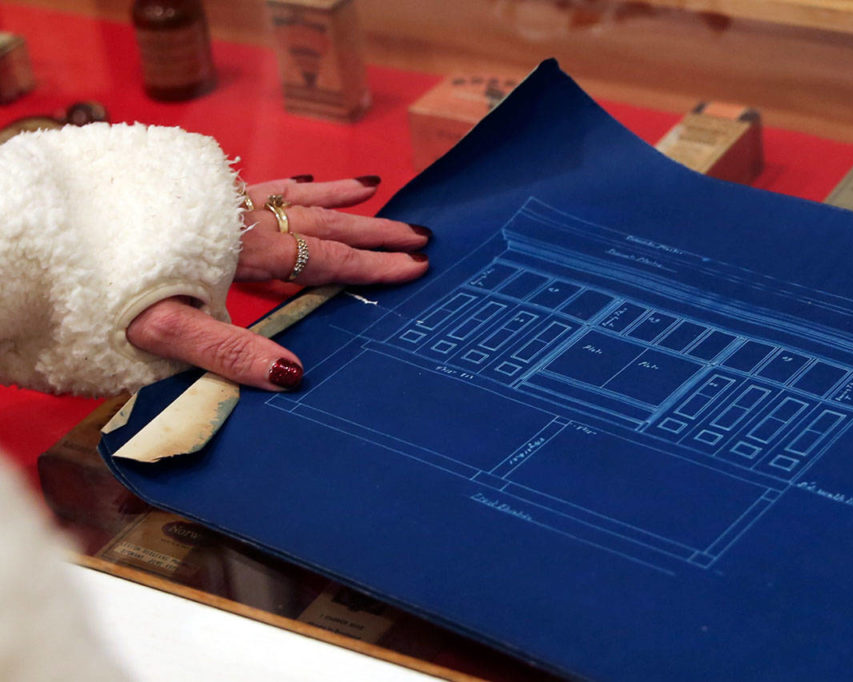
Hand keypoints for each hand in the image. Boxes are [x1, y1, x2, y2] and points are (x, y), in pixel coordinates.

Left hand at [126, 175, 429, 390]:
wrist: (43, 247)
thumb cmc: (99, 294)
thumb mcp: (162, 333)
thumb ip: (231, 353)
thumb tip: (296, 376)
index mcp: (238, 250)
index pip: (321, 258)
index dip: (372, 265)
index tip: (416, 266)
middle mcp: (234, 218)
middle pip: (319, 221)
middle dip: (372, 229)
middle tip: (419, 231)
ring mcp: (216, 202)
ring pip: (292, 196)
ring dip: (336, 199)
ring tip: (373, 190)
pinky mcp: (195, 197)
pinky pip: (259, 187)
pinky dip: (289, 187)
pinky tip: (299, 183)